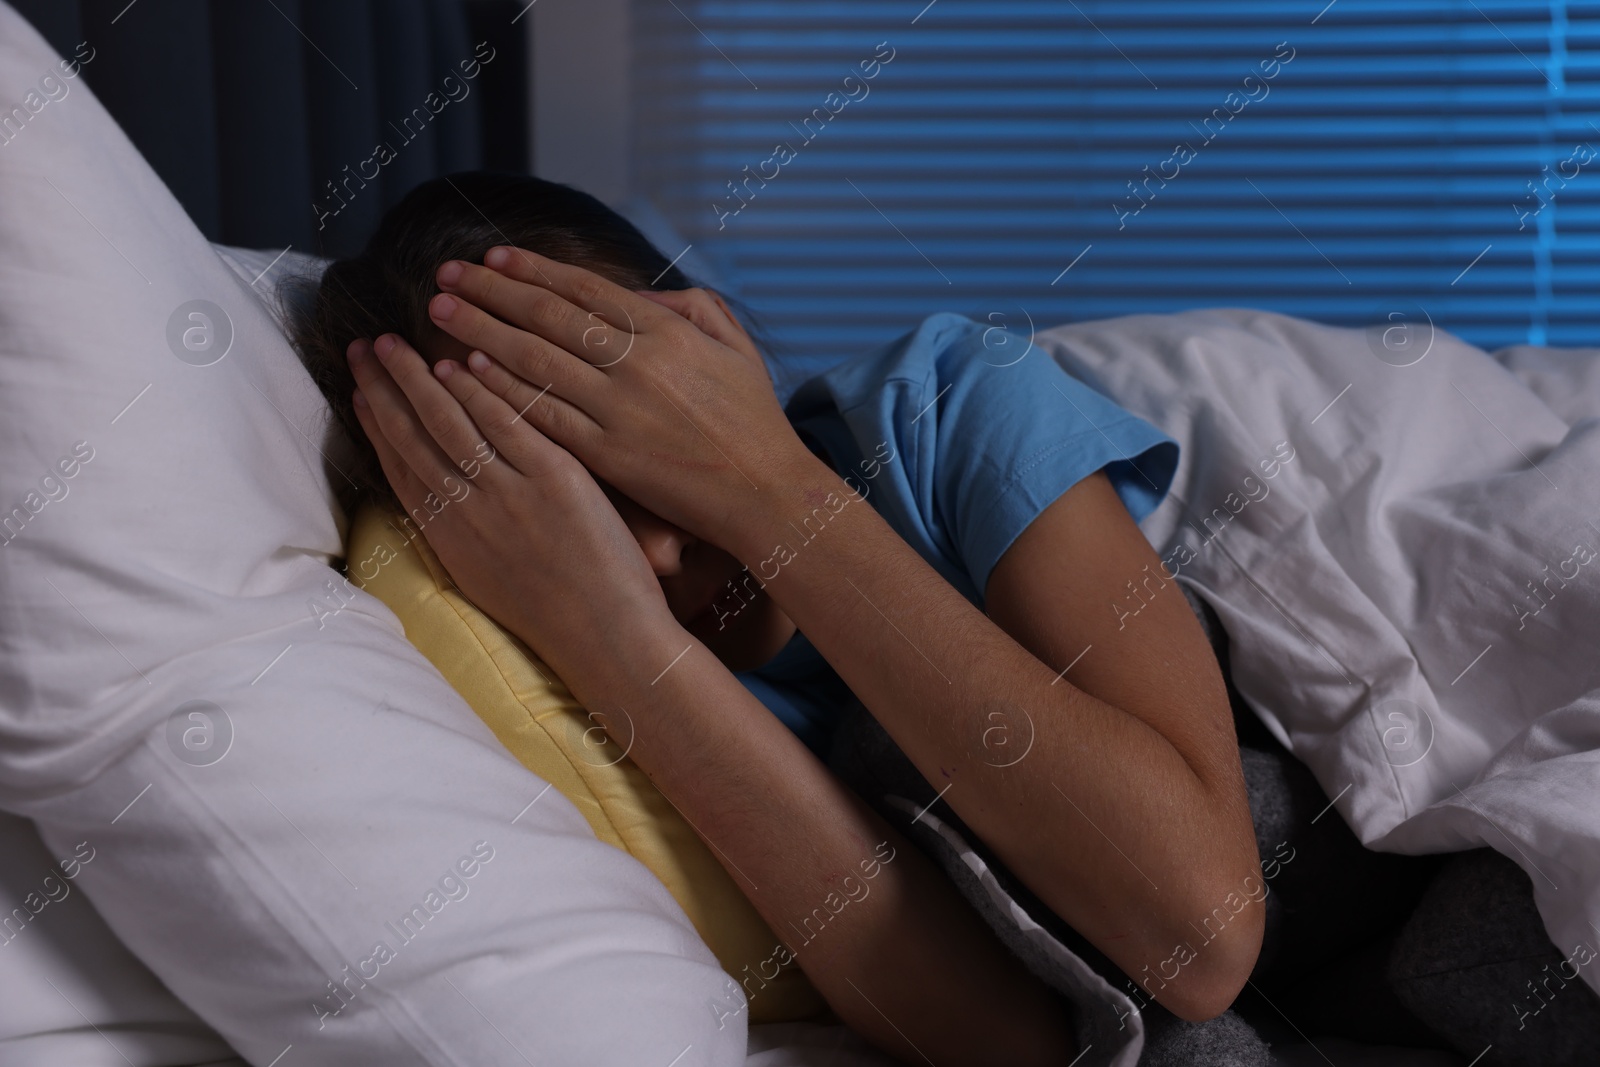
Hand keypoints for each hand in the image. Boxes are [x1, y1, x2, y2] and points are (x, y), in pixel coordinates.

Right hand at [345, 332, 680, 676]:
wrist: (606, 639)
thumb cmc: (559, 617)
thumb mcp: (490, 581)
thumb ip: (465, 538)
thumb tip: (446, 505)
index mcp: (449, 539)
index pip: (400, 468)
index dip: (376, 425)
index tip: (359, 389)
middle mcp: (467, 513)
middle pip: (412, 438)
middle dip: (383, 388)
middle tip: (361, 346)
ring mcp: (508, 494)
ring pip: (449, 423)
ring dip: (418, 378)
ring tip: (396, 341)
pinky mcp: (553, 480)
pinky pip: (506, 424)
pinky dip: (481, 391)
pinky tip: (462, 360)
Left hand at [424, 249, 818, 553]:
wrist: (766, 492)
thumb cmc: (754, 421)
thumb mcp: (736, 348)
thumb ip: (693, 308)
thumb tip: (643, 292)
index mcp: (668, 331)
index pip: (585, 289)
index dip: (534, 269)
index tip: (494, 257)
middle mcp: (638, 362)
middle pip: (547, 316)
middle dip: (491, 291)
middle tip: (446, 274)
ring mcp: (619, 409)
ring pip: (535, 359)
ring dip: (481, 330)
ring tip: (441, 311)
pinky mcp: (608, 454)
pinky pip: (543, 413)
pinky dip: (503, 388)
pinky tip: (470, 370)